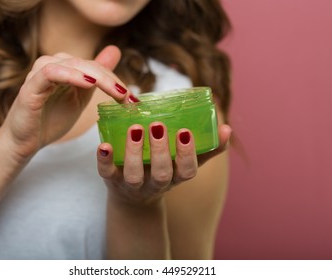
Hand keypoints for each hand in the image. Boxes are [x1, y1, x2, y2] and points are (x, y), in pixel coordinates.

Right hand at [0, 46, 128, 160]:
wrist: (25, 142)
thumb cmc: (50, 120)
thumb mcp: (80, 98)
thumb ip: (96, 77)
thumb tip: (115, 52)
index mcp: (66, 69)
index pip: (96, 67)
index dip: (116, 81)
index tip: (134, 100)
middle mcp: (54, 66)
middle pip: (88, 64)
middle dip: (111, 81)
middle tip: (129, 97)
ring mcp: (40, 74)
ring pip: (73, 64)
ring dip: (97, 76)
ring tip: (115, 92)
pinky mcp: (31, 85)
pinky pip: (51, 72)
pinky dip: (71, 75)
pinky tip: (88, 83)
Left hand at [97, 122, 231, 204]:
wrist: (134, 198)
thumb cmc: (164, 172)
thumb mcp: (185, 165)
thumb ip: (207, 148)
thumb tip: (227, 128)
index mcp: (175, 177)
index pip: (187, 171)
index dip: (187, 154)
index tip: (185, 132)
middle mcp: (155, 183)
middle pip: (161, 174)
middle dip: (161, 151)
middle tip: (158, 126)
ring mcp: (132, 184)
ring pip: (134, 175)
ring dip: (134, 152)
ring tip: (135, 129)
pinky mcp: (112, 181)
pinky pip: (106, 174)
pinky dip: (104, 161)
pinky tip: (103, 145)